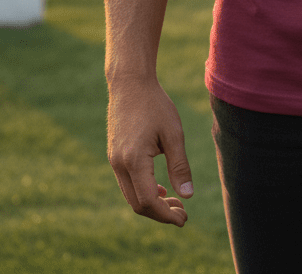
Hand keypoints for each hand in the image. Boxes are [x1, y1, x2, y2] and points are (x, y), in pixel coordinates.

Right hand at [107, 78, 193, 225]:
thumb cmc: (155, 105)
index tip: (184, 218)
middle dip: (160, 214)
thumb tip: (187, 196)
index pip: (148, 201)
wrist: (130, 83)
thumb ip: (180, 166)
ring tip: (175, 203)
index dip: (166, 215)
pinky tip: (160, 188)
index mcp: (134, 160)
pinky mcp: (114, 155)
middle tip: (183, 214)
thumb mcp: (173, 133)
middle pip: (137, 204)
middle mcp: (119, 164)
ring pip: (131, 195)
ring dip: (152, 204)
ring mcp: (113, 160)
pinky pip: (127, 183)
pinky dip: (143, 191)